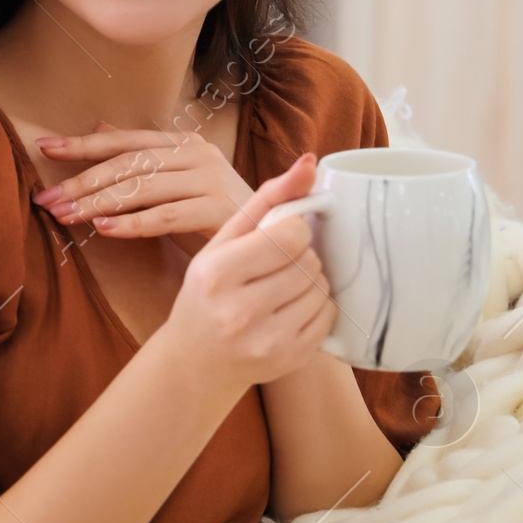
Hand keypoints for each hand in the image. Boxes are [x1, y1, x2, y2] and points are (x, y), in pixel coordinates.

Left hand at [34, 120, 253, 252]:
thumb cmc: (214, 215)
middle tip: (46, 197)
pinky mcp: (219, 210)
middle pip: (129, 163)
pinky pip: (165, 217)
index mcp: (185, 144)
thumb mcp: (173, 184)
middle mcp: (199, 154)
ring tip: (65, 216)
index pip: (126, 141)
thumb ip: (139, 159)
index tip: (45, 146)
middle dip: (82, 180)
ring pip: (142, 188)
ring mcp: (211, 180)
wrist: (269, 243)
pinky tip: (103, 229)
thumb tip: (97, 127)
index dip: (85, 144)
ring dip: (98, 203)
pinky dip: (131, 223)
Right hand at [156, 155, 334, 391]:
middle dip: (301, 256)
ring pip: (321, 288)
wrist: (195, 361)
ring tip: (282, 289)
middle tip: (277, 267)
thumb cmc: (209, 291)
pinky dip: (317, 307)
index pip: (290, 235)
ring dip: (311, 281)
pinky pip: (328, 316)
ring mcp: (266, 341)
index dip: (293, 229)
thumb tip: (310, 162)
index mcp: (217, 274)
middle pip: (309, 262)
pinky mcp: (290, 360)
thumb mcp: (224, 241)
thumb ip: (267, 198)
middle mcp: (239, 312)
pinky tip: (290, 311)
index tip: (279, 237)